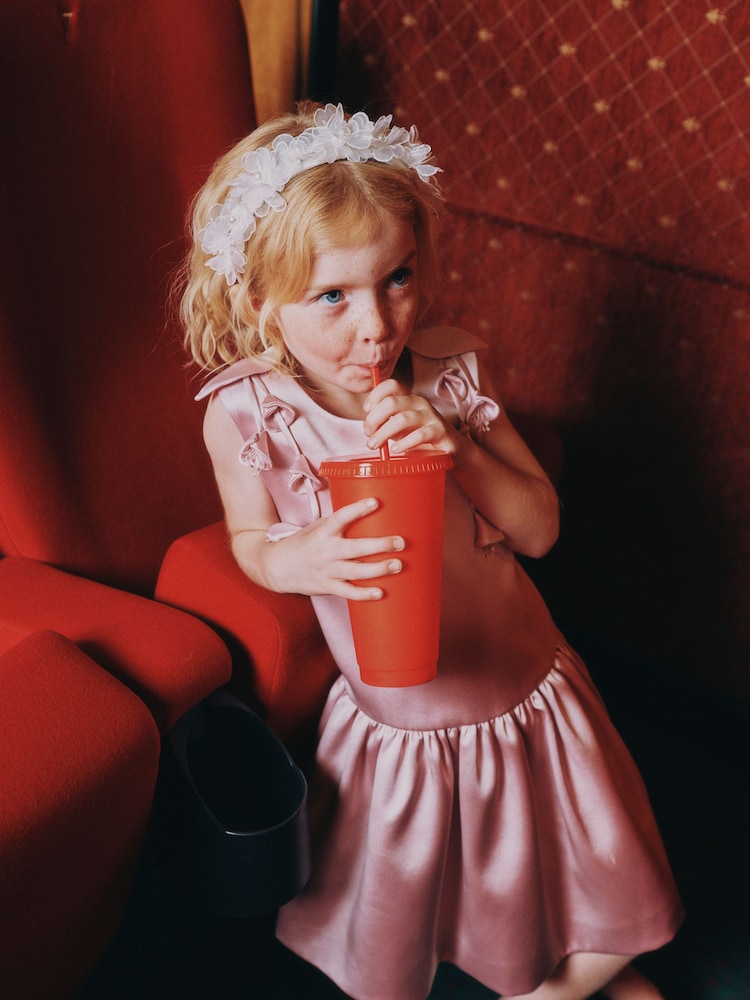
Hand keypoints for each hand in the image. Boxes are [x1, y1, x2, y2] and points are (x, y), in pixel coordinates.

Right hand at [262, 497, 404, 600]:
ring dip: (379, 569)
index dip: (357, 509)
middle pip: (356, 548)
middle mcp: (327, 551)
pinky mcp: (328, 587)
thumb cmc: (303, 544)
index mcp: (323, 532)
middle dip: (380, 545)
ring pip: (357, 572)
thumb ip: (339, 524)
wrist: (278, 568)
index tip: (375, 502)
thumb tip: (370, 515)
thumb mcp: (317, 527)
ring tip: (398, 565)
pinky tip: (381, 592)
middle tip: (400, 542)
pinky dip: (365, 594)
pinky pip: (349, 592)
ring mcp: (328, 571)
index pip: (341, 518)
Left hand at [363, 378, 459, 455]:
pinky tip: (395, 450)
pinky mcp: (439, 431)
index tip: (366, 410)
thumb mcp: (401, 427)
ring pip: (402, 419)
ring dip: (383, 433)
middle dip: (374, 419)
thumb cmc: (421, 437)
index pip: (392, 385)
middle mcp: (419, 403)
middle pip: (391, 402)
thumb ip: (386, 422)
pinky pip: (419, 435)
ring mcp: (430, 416)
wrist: (452, 449)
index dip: (375, 394)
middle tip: (368, 434)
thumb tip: (368, 426)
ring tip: (375, 445)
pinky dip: (404, 443)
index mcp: (409, 398)